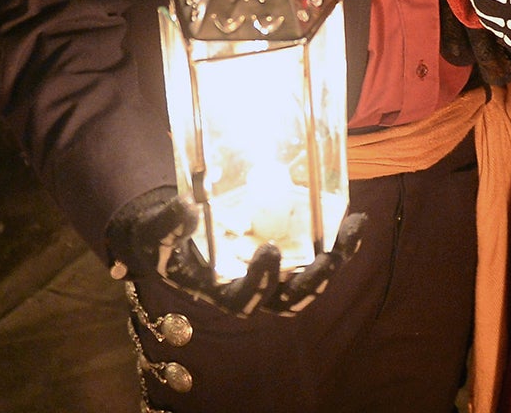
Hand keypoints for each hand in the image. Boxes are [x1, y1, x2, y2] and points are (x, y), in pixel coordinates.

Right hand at [107, 186, 367, 317]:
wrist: (171, 229)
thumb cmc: (162, 238)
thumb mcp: (154, 234)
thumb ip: (167, 226)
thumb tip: (186, 209)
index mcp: (221, 291)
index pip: (245, 301)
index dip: (260, 284)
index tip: (269, 252)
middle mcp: (253, 287)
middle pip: (289, 298)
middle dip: (313, 281)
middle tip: (330, 257)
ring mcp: (276, 271)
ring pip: (312, 278)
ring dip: (336, 259)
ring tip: (353, 232)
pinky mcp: (289, 249)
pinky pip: (321, 252)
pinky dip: (340, 240)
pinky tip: (356, 219)